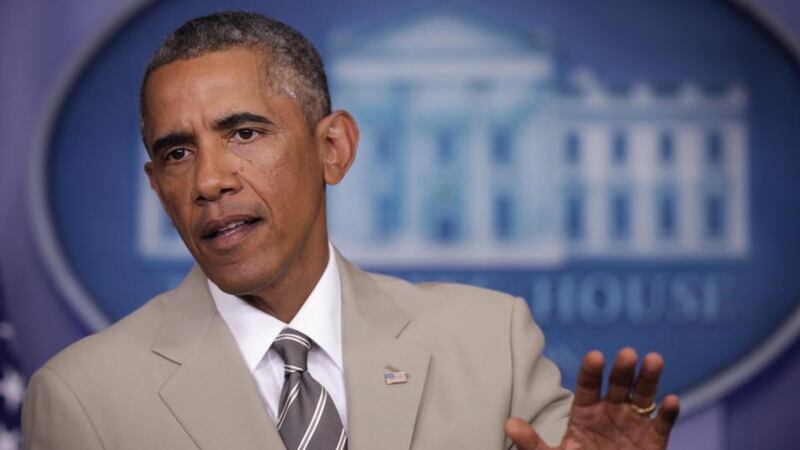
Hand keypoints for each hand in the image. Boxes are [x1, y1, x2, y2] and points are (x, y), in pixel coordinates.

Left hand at [505, 348, 679, 449]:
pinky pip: (663, 423)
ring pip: (643, 395)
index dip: (591, 371)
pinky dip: (668, 412)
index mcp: (586, 410)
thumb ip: (533, 443)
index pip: (587, 384)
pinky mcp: (654, 439)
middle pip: (617, 384)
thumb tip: (509, 424)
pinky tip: (671, 401)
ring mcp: (634, 422)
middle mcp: (611, 409)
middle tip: (627, 353)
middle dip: (622, 368)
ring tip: (654, 360)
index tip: (595, 356)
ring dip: (649, 378)